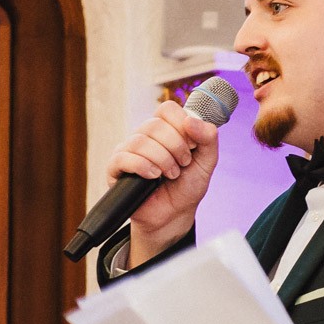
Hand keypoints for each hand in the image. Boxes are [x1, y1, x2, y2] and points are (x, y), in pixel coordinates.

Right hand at [103, 101, 220, 263]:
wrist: (175, 215)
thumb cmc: (187, 186)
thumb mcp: (207, 162)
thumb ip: (208, 138)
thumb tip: (190, 120)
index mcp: (166, 128)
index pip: (167, 108)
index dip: (182, 125)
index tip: (191, 145)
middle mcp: (145, 135)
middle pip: (155, 124)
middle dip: (175, 147)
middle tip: (182, 165)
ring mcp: (128, 150)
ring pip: (141, 141)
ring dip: (162, 160)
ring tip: (170, 175)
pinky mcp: (116, 168)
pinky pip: (123, 157)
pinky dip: (143, 166)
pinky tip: (153, 177)